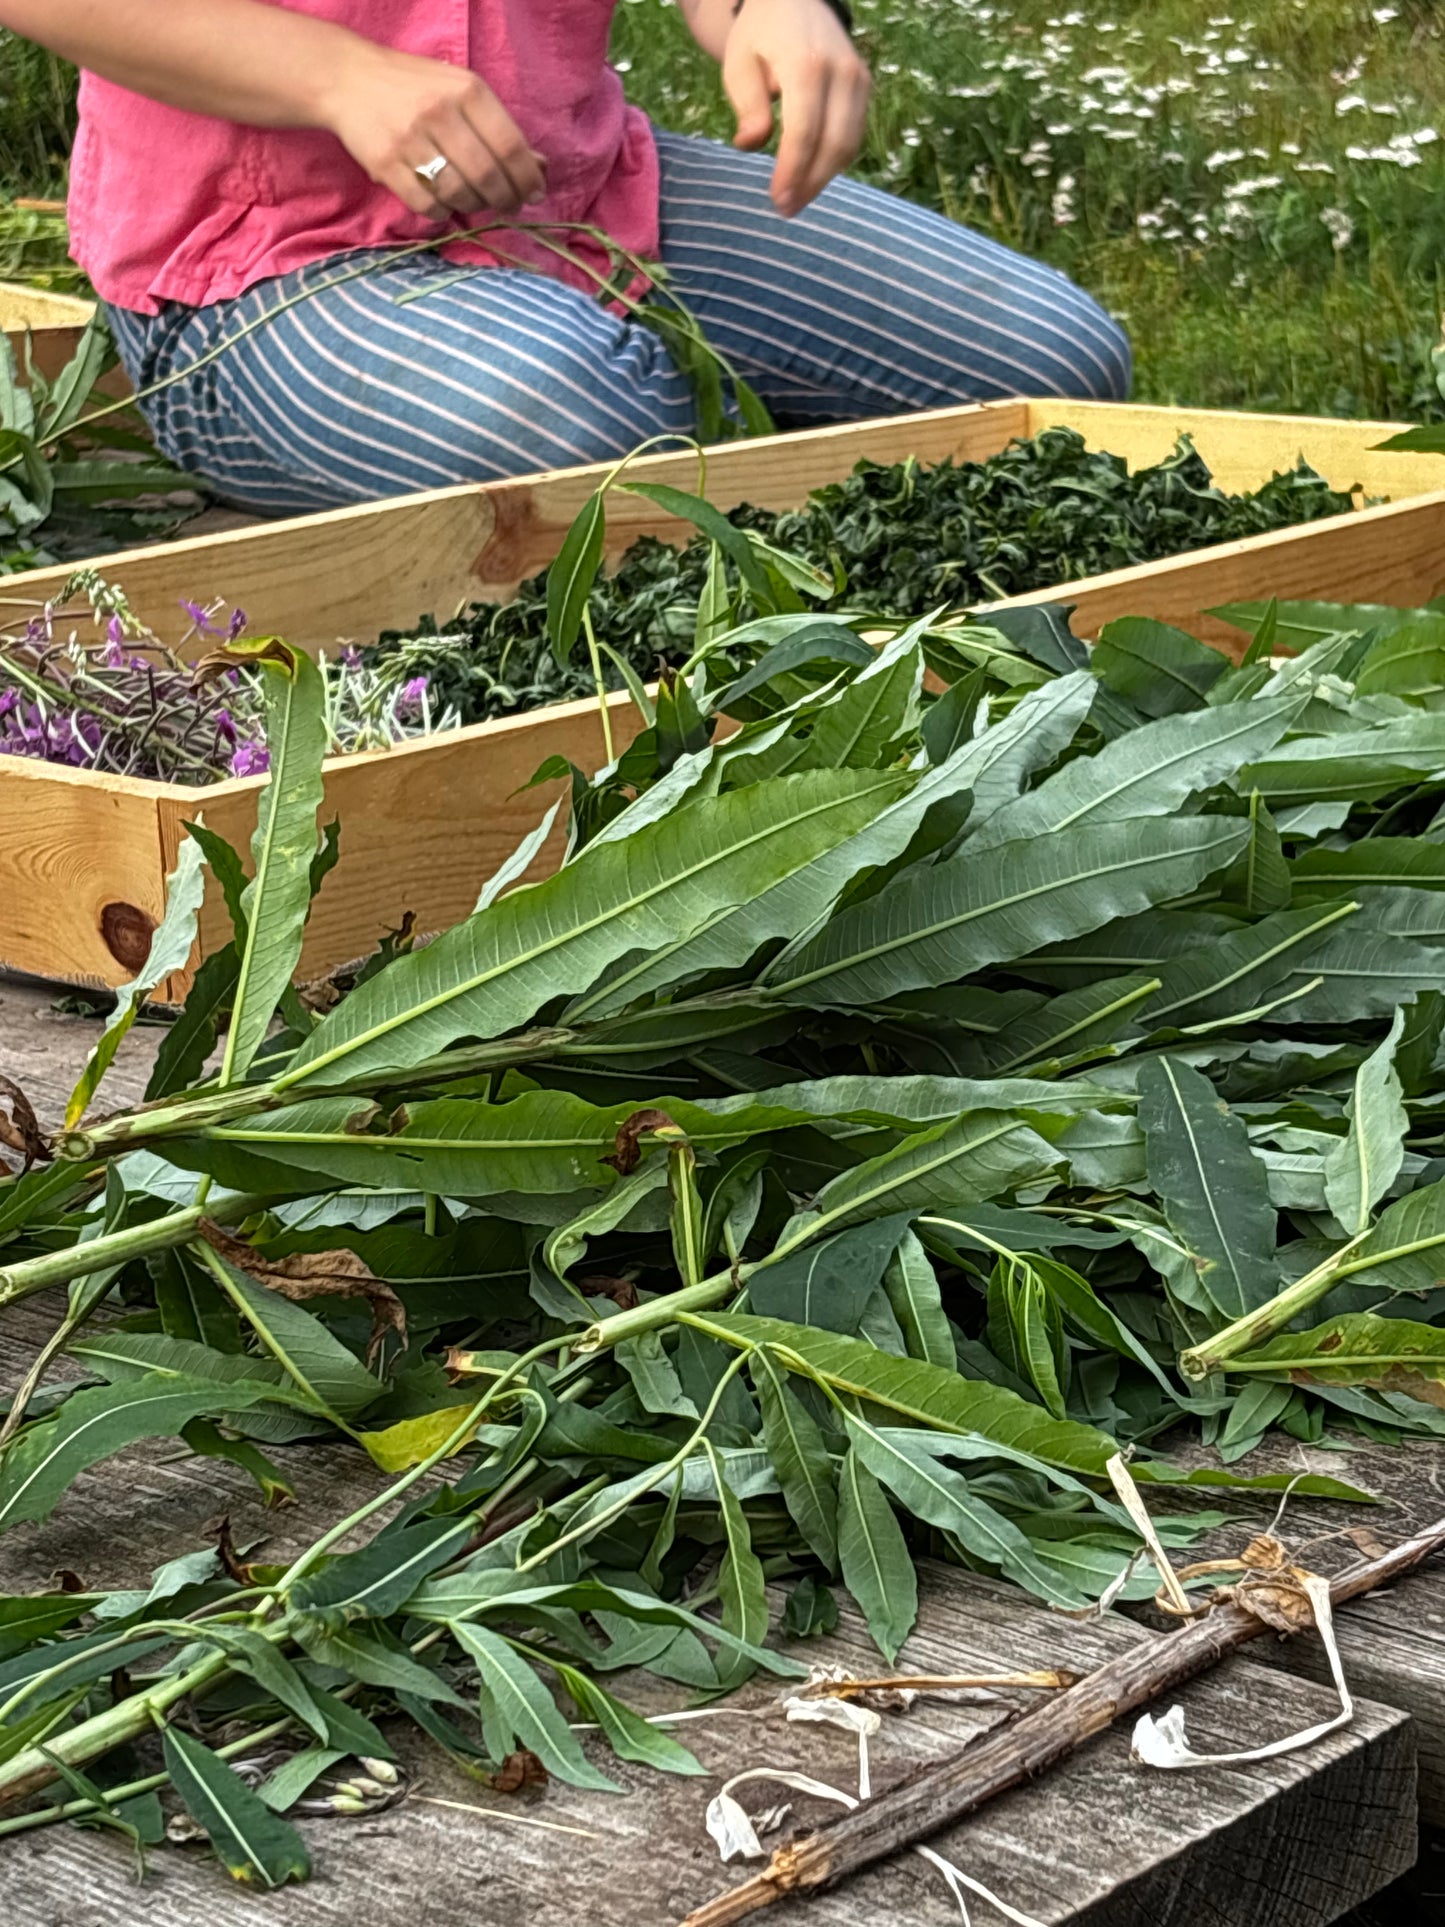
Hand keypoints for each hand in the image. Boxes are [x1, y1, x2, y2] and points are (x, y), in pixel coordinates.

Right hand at [320, 41, 547, 220]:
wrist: (350, 79)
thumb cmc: (417, 89)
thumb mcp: (462, 93)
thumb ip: (499, 128)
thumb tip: (540, 168)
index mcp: (467, 91)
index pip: (510, 146)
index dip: (527, 179)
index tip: (534, 195)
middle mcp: (440, 113)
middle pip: (488, 176)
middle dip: (505, 200)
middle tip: (507, 205)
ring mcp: (411, 139)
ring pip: (459, 194)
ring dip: (474, 207)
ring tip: (475, 201)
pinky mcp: (386, 164)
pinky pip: (427, 206)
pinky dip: (442, 213)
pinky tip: (444, 204)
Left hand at [723, 0, 870, 216]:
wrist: (794, 1)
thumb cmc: (760, 36)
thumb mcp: (739, 63)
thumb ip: (747, 104)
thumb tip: (750, 145)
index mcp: (807, 65)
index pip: (804, 132)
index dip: (792, 172)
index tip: (778, 200)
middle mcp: (841, 72)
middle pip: (833, 144)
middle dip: (810, 183)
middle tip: (786, 209)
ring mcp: (858, 79)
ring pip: (848, 145)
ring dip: (823, 178)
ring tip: (798, 198)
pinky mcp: (864, 86)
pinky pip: (855, 135)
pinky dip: (835, 161)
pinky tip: (813, 175)